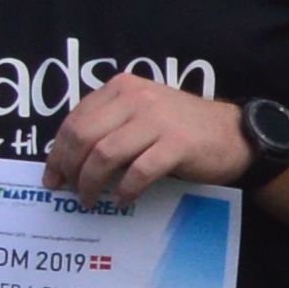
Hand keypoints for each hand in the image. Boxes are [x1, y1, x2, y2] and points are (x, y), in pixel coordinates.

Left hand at [43, 72, 249, 207]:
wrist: (235, 135)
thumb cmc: (183, 128)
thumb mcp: (143, 112)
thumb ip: (110, 123)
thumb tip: (70, 157)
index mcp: (122, 87)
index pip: (75, 120)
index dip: (58, 152)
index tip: (53, 176)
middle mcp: (137, 98)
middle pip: (84, 137)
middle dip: (69, 169)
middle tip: (68, 190)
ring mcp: (158, 120)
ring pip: (105, 155)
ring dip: (91, 183)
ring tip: (90, 199)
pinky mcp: (177, 145)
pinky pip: (138, 172)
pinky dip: (125, 190)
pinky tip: (122, 200)